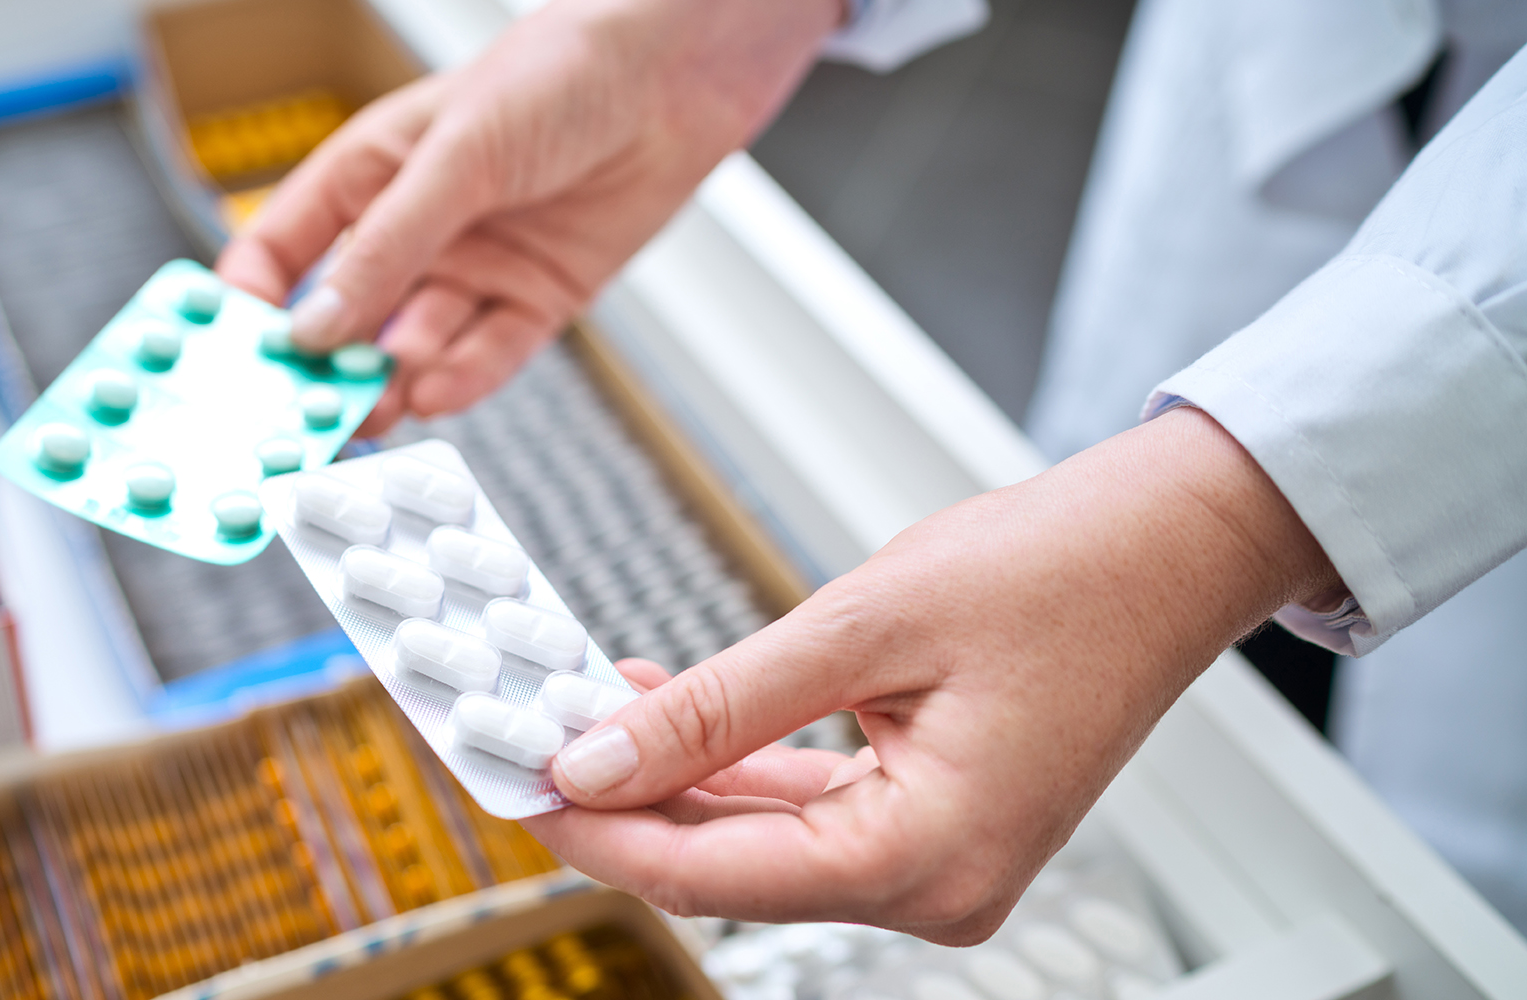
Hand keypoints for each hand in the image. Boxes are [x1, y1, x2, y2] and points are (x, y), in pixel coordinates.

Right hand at [215, 0, 844, 433]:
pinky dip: (461, 380)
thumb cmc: (556, 77)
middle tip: (296, 419)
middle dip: (319, 369)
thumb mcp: (454, 158)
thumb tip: (312, 328)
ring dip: (387, 384)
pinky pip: (487, 355)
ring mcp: (474, 268)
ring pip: (411, 348)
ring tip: (365, 415)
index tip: (233, 358)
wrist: (674, 79)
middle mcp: (415, 231)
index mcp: (367, 176)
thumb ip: (385, 248)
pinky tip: (434, 395)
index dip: (251, 304)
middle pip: (345, 318)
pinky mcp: (535, 299)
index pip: (281, 252)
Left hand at [522, 408, 1342, 942]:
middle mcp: (935, 885)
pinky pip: (803, 806)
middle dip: (624, 800)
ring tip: (584, 705)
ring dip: (670, 775)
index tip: (519, 781)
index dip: (600, 830)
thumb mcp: (860, 629)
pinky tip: (664, 706)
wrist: (1170, 543)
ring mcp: (936, 858)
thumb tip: (603, 758)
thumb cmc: (1061, 573)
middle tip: (534, 735)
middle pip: (728, 866)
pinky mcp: (931, 818)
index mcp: (928, 860)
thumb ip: (719, 707)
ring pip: (757, 838)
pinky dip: (732, 761)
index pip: (712, 875)